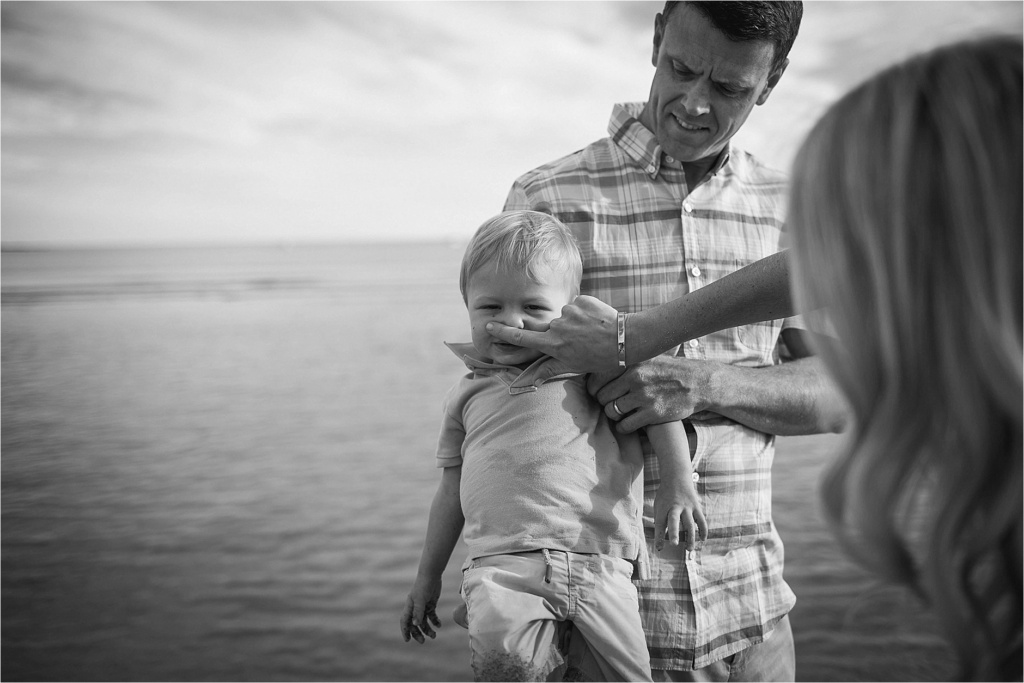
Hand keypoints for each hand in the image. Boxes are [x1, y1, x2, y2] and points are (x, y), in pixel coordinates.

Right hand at [400, 578, 441, 643]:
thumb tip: (415, 625)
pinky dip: (435, 621)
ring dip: (428, 629)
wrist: (432, 575)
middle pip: (414, 624)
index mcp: (409, 606)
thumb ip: (418, 612)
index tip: (407, 640)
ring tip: (434, 635)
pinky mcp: (431, 604)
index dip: (405, 631)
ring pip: (424, 621)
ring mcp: (423, 606)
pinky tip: (439, 625)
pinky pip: (432, 616)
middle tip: (423, 641)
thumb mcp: (420, 600)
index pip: (405, 621)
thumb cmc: (423, 586)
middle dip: (418, 633)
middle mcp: (415, 607)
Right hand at [485, 295, 619, 372]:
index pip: (522, 337)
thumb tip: (531, 382)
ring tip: (593, 333)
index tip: (489, 324)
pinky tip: (598, 322)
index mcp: (553, 345)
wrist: (626, 339)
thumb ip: (550, 369)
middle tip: (578, 337)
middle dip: (557, 331)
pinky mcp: (581, 300)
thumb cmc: (601, 359)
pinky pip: (578, 306)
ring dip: (575, 323)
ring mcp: (569, 312)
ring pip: (566, 316)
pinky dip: (585, 313)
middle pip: (546, 325)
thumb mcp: (575, 367)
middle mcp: (557, 327)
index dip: (504, 332)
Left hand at [588, 356, 715, 432]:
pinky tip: (628, 423)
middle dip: (605, 402)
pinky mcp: (653, 413)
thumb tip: (601, 361)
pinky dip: (623, 427)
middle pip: (602, 397)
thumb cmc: (671, 370)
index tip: (597, 392)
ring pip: (611, 411)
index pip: (597, 378)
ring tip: (621, 413)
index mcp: (632, 363)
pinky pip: (625, 425)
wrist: (699, 383)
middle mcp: (635, 378)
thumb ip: (627, 360)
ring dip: (613, 415)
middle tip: (612, 404)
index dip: (594, 388)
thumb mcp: (649, 357)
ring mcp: (644, 396)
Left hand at [653, 468, 707, 551]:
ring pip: (690, 524)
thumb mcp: (658, 506)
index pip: (659, 524)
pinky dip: (703, 530)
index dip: (659, 536)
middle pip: (674, 520)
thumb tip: (659, 543)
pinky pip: (701, 520)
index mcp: (663, 508)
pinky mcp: (696, 506)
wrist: (676, 477)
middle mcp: (675, 507)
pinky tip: (703, 539)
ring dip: (690, 537)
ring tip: (689, 549)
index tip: (659, 548)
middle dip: (674, 532)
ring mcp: (687, 507)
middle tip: (674, 544)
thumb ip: (660, 523)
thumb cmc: (665, 496)